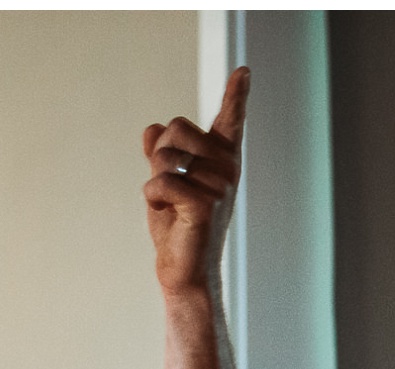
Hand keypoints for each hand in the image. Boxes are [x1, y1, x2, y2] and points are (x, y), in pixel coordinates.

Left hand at [142, 66, 248, 295]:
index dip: (236, 95)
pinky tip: (166, 214)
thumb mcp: (166, 186)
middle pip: (176, 128)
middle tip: (168, 186)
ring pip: (165, 156)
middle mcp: (226, 169)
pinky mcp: (204, 204)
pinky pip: (160, 181)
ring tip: (169, 205)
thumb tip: (151, 128)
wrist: (183, 271)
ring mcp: (219, 185)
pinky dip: (151, 197)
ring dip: (154, 180)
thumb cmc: (177, 229)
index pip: (230, 121)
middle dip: (159, 153)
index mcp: (222, 161)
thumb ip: (161, 156)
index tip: (243, 71)